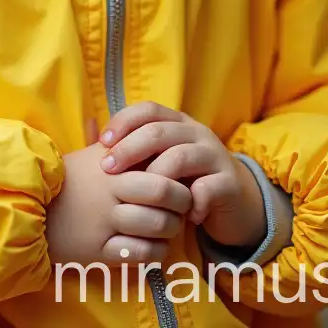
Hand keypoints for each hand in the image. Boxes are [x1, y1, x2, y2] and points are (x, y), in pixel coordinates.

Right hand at [45, 141, 192, 265]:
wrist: (31, 208)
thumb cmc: (69, 179)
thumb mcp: (92, 156)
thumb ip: (122, 145)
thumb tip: (152, 132)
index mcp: (112, 167)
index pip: (160, 170)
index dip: (178, 179)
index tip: (181, 182)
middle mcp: (110, 193)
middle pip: (163, 194)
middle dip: (182, 202)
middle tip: (183, 206)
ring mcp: (105, 223)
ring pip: (157, 226)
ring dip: (171, 228)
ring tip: (169, 226)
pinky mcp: (99, 251)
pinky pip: (141, 254)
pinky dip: (156, 252)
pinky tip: (154, 247)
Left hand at [99, 102, 266, 249]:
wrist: (234, 200)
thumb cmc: (187, 179)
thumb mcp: (163, 160)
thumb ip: (138, 152)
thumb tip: (93, 142)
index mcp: (178, 122)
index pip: (148, 109)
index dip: (123, 121)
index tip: (102, 143)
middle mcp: (196, 133)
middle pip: (159, 131)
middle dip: (129, 149)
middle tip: (108, 169)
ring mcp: (214, 155)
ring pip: (181, 157)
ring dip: (157, 178)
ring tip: (142, 198)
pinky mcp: (228, 182)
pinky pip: (207, 188)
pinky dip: (190, 203)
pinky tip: (181, 218)